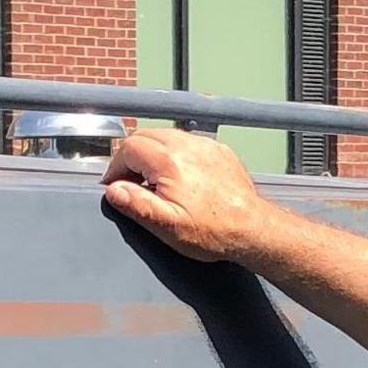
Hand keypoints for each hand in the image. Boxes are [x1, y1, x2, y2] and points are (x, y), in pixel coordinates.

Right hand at [101, 126, 286, 266]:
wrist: (254, 229)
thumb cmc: (215, 231)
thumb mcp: (167, 226)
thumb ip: (136, 204)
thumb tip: (113, 190)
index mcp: (170, 162)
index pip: (128, 148)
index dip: (116, 167)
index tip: (115, 185)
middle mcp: (188, 146)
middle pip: (145, 136)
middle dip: (131, 157)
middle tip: (131, 182)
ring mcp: (206, 146)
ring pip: (166, 136)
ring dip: (153, 153)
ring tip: (154, 181)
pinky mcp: (219, 151)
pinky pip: (188, 142)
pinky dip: (176, 153)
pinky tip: (179, 177)